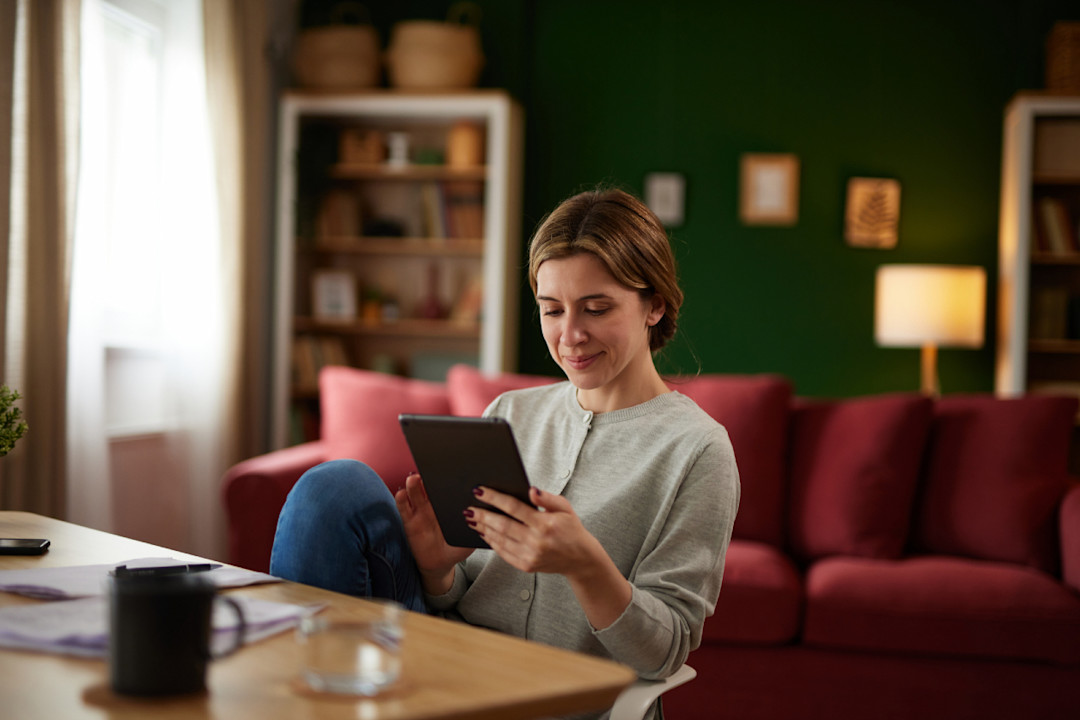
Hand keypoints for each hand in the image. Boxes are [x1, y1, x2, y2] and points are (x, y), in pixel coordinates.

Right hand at [395, 473, 471, 593]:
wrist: (441, 563)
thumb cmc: (457, 546)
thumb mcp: (471, 537)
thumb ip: (476, 528)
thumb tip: (484, 520)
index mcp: (450, 504)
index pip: (448, 486)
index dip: (448, 476)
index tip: (449, 468)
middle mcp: (434, 504)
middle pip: (430, 486)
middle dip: (429, 476)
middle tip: (430, 470)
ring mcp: (421, 510)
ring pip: (415, 492)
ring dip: (413, 484)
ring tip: (413, 479)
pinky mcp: (409, 520)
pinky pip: (404, 507)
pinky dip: (402, 499)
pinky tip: (402, 493)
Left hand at [466, 486, 602, 577]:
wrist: (581, 559)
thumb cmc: (571, 529)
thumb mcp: (565, 508)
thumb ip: (547, 498)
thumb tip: (530, 490)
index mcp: (545, 523)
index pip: (514, 507)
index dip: (495, 498)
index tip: (480, 491)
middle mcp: (536, 541)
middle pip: (502, 525)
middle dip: (482, 515)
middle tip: (469, 508)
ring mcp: (530, 555)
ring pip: (500, 539)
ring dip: (483, 529)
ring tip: (472, 519)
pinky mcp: (526, 566)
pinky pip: (503, 552)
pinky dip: (492, 542)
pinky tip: (485, 534)